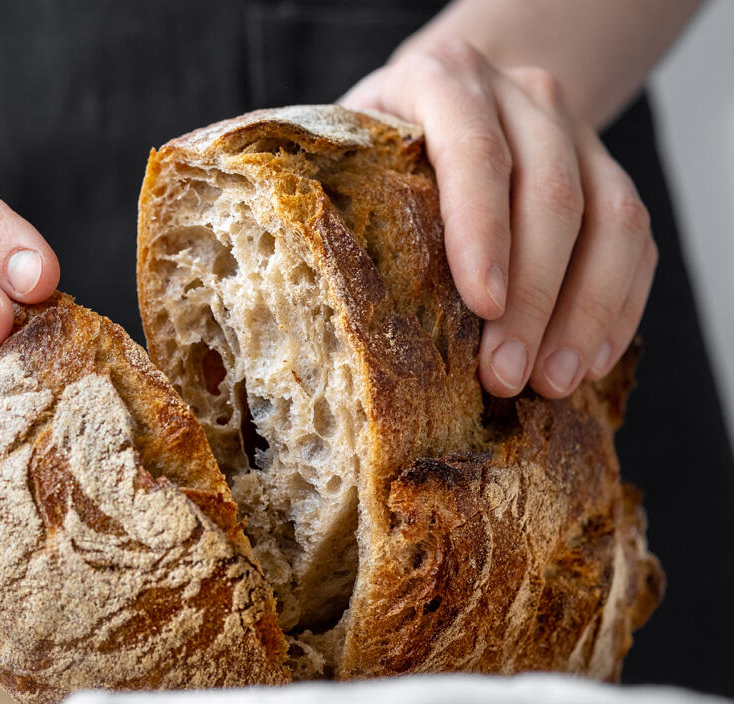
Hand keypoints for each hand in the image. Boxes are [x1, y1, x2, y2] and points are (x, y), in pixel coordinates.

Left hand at [340, 39, 656, 398]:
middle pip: (550, 192)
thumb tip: (311, 297)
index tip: (483, 303)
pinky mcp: (609, 171)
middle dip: (534, 295)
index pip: (475, 149)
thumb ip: (331, 197)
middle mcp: (520, 94)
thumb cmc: (378, 138)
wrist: (449, 88)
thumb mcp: (345, 146)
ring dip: (586, 310)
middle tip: (507, 374)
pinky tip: (589, 361)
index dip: (482, 228)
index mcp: (441, 79)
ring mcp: (575, 130)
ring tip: (553, 381)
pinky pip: (636, 240)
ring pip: (612, 216)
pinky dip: (618, 305)